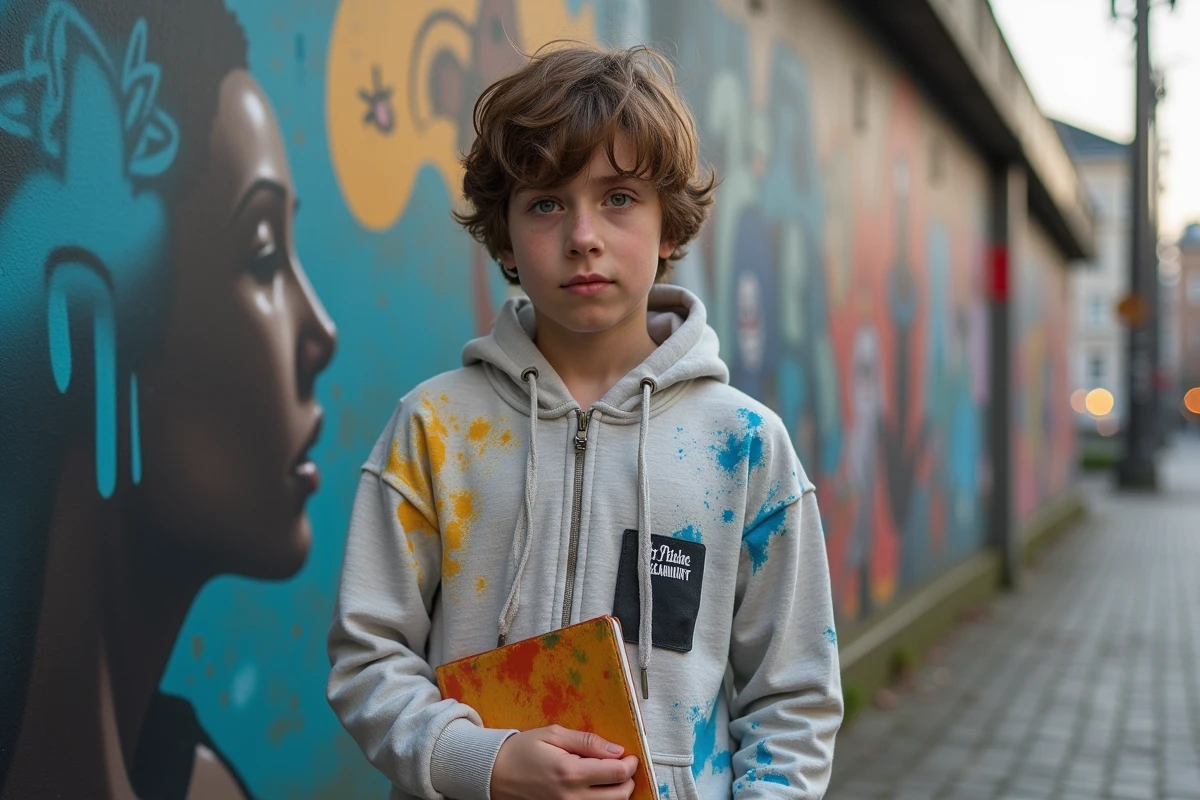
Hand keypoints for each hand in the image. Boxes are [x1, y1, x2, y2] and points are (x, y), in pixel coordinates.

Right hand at [490, 725, 638, 799]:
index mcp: (570, 772)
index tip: (629, 756)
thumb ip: (587, 741)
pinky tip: (595, 791)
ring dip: (617, 794)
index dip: (631, 764)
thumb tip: (616, 750)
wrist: (494, 775)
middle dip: (628, 780)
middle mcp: (572, 798)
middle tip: (622, 767)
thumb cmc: (521, 751)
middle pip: (620, 796)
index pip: (617, 773)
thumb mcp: (554, 735)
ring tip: (609, 778)